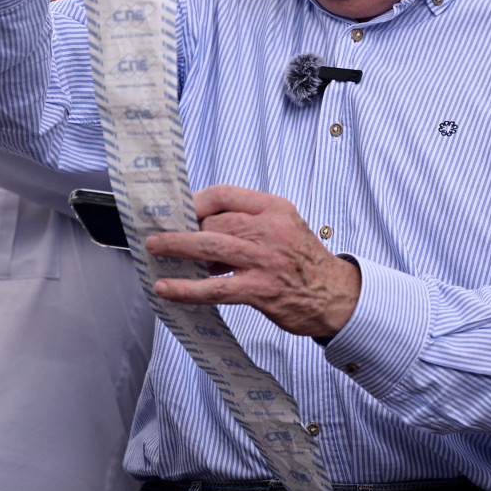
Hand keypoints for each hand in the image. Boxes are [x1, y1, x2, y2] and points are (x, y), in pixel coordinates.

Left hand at [147, 184, 361, 337]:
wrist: (336, 296)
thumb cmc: (305, 263)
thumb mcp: (285, 227)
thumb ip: (250, 222)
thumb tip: (203, 227)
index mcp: (275, 209)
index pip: (226, 194)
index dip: (195, 201)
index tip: (178, 210)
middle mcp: (271, 230)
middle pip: (214, 220)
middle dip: (184, 228)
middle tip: (163, 236)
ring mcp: (266, 260)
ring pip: (210, 246)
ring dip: (176, 246)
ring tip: (154, 248)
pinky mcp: (261, 290)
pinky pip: (215, 288)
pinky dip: (186, 288)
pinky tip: (168, 289)